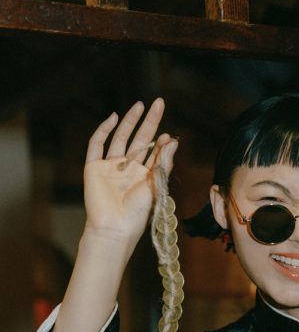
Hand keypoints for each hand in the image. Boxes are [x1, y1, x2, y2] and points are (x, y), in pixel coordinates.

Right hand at [83, 98, 178, 248]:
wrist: (114, 228)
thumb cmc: (138, 213)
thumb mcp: (155, 185)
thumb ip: (162, 162)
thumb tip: (172, 140)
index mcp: (144, 176)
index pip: (153, 152)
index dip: (161, 141)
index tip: (168, 134)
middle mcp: (128, 170)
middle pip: (139, 140)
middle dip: (149, 122)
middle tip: (159, 103)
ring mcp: (110, 167)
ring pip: (120, 138)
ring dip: (130, 122)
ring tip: (140, 105)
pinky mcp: (94, 168)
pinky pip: (96, 144)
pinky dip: (104, 130)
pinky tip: (114, 117)